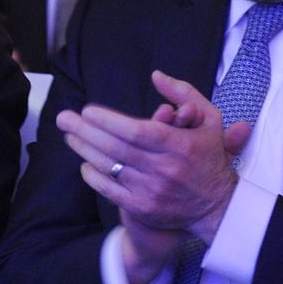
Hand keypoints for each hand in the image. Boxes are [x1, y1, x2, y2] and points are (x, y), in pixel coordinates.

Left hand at [58, 70, 246, 250]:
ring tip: (70, 136)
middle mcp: (165, 168)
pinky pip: (110, 191)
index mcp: (180, 145)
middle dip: (86, 132)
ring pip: (111, 167)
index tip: (88, 111)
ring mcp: (152, 191)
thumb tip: (156, 76)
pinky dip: (94, 177)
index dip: (108, 121)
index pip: (136, 131)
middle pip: (117, 148)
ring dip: (86, 150)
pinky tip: (85, 163)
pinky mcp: (143, 208)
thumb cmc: (209, 157)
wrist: (217, 206)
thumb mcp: (209, 119)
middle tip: (65, 118)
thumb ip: (184, 93)